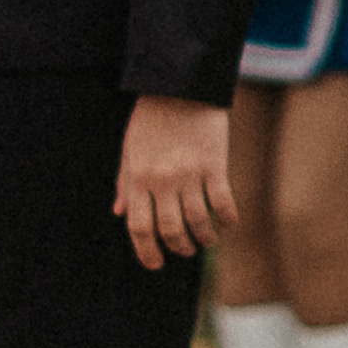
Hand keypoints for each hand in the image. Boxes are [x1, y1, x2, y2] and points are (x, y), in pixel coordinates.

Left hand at [114, 96, 235, 269]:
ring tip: (208, 240)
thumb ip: (125, 182)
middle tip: (186, 250)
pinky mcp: (215, 164)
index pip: (140, 228)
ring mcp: (190, 173)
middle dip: (179, 248)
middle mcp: (163, 180)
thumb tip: (119, 213)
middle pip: (171, 230)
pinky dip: (228, 219)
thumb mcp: (131, 148)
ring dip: (205, 238)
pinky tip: (228, 223)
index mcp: (139, 177)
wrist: (180, 83)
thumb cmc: (151, 117)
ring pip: (199, 222)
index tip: (156, 265)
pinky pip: (223, 202)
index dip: (147, 253)